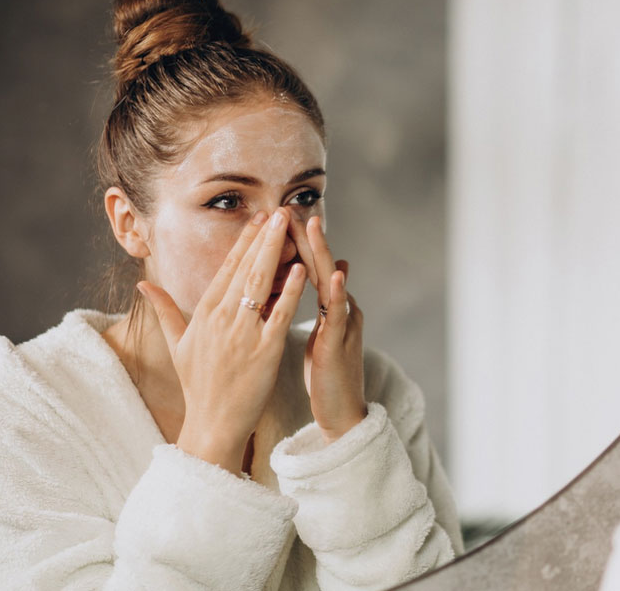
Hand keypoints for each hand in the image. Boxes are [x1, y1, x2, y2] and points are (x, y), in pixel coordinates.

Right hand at [138, 208, 307, 473]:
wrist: (213, 424)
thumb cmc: (199, 385)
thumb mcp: (178, 344)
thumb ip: (165, 310)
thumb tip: (144, 283)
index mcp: (203, 314)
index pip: (226, 269)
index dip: (244, 241)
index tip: (258, 218)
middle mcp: (221, 319)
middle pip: (245, 268)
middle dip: (263, 236)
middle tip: (279, 210)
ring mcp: (243, 334)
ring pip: (261, 284)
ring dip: (276, 252)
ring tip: (289, 226)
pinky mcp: (264, 351)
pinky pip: (279, 315)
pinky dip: (290, 291)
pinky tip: (301, 269)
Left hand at [289, 214, 367, 442]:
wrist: (343, 411)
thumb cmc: (328, 373)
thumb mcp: (320, 333)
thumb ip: (318, 304)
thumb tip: (322, 275)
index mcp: (326, 306)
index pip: (307, 267)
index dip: (293, 243)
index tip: (276, 218)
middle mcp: (338, 308)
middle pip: (320, 266)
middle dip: (306, 237)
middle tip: (291, 208)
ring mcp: (343, 324)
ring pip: (332, 282)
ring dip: (323, 253)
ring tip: (313, 226)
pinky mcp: (342, 344)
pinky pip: (339, 316)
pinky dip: (339, 293)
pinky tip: (335, 275)